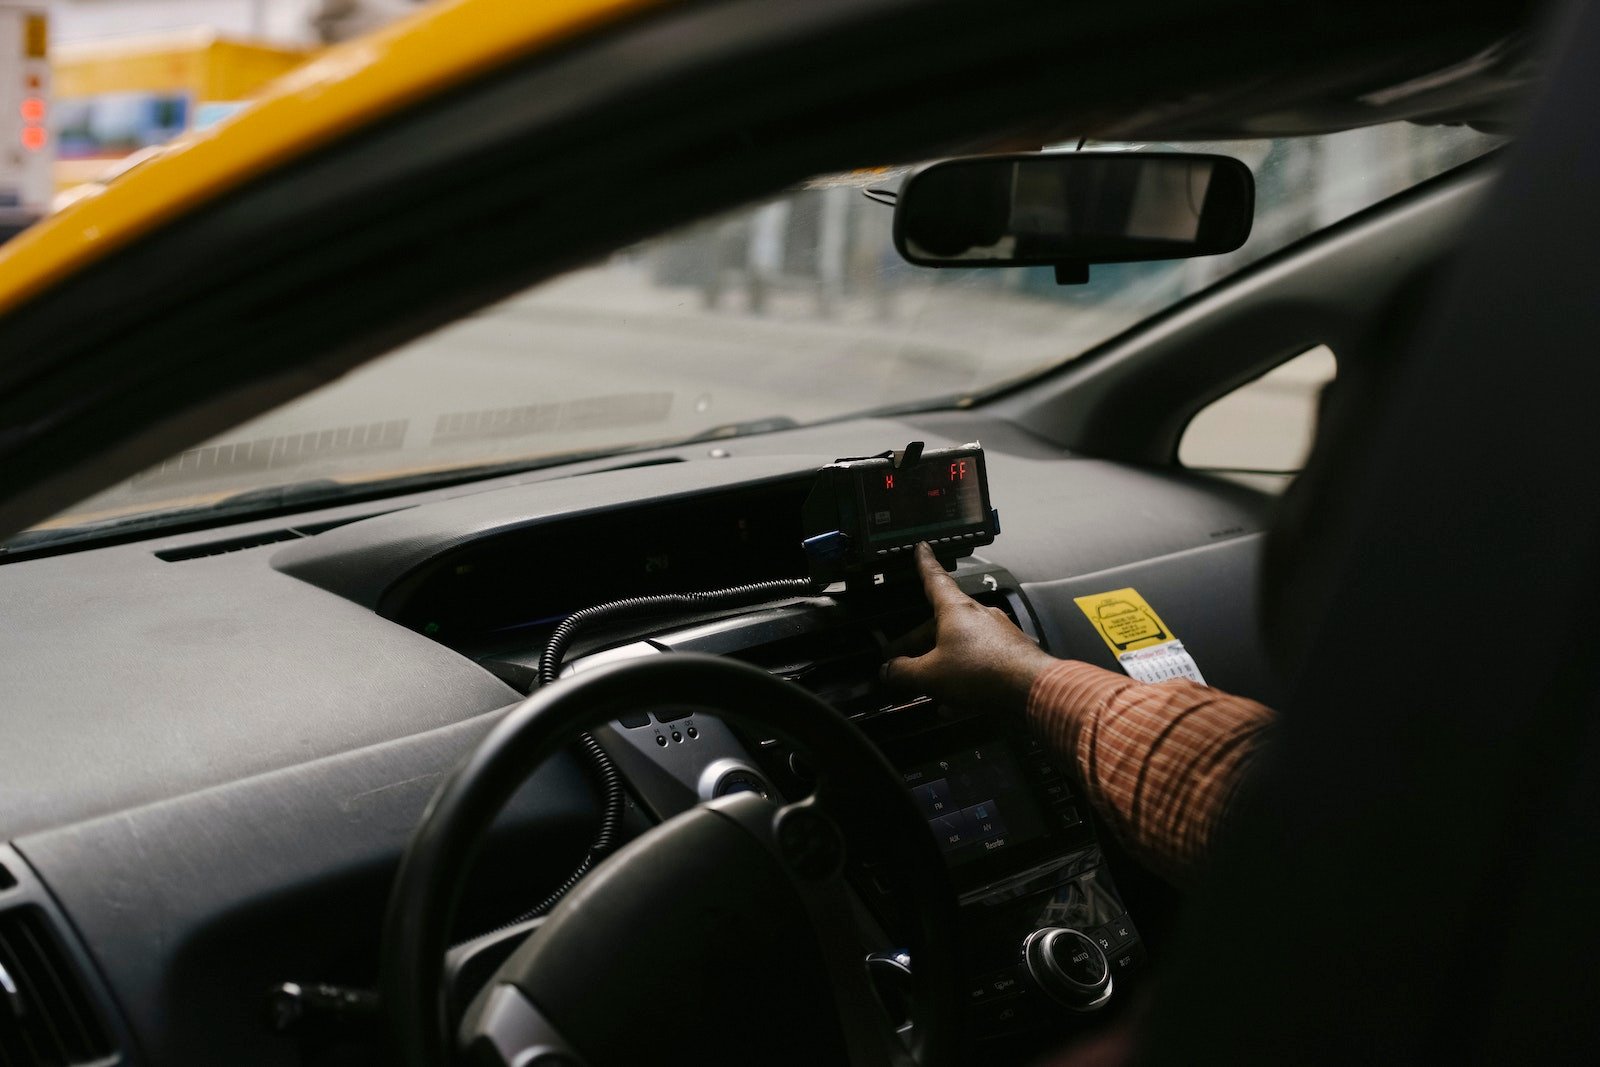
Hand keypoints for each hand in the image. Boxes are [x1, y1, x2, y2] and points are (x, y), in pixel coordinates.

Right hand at [882, 543, 1056, 714]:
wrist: (1031, 688)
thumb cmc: (982, 671)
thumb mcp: (930, 675)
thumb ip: (904, 672)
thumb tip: (888, 671)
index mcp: (955, 610)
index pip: (934, 578)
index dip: (924, 564)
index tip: (922, 549)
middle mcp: (977, 616)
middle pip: (940, 624)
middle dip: (919, 643)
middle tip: (902, 660)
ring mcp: (996, 635)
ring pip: (959, 647)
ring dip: (940, 666)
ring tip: (927, 689)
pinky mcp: (1010, 654)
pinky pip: (977, 663)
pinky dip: (961, 679)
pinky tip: (953, 705)